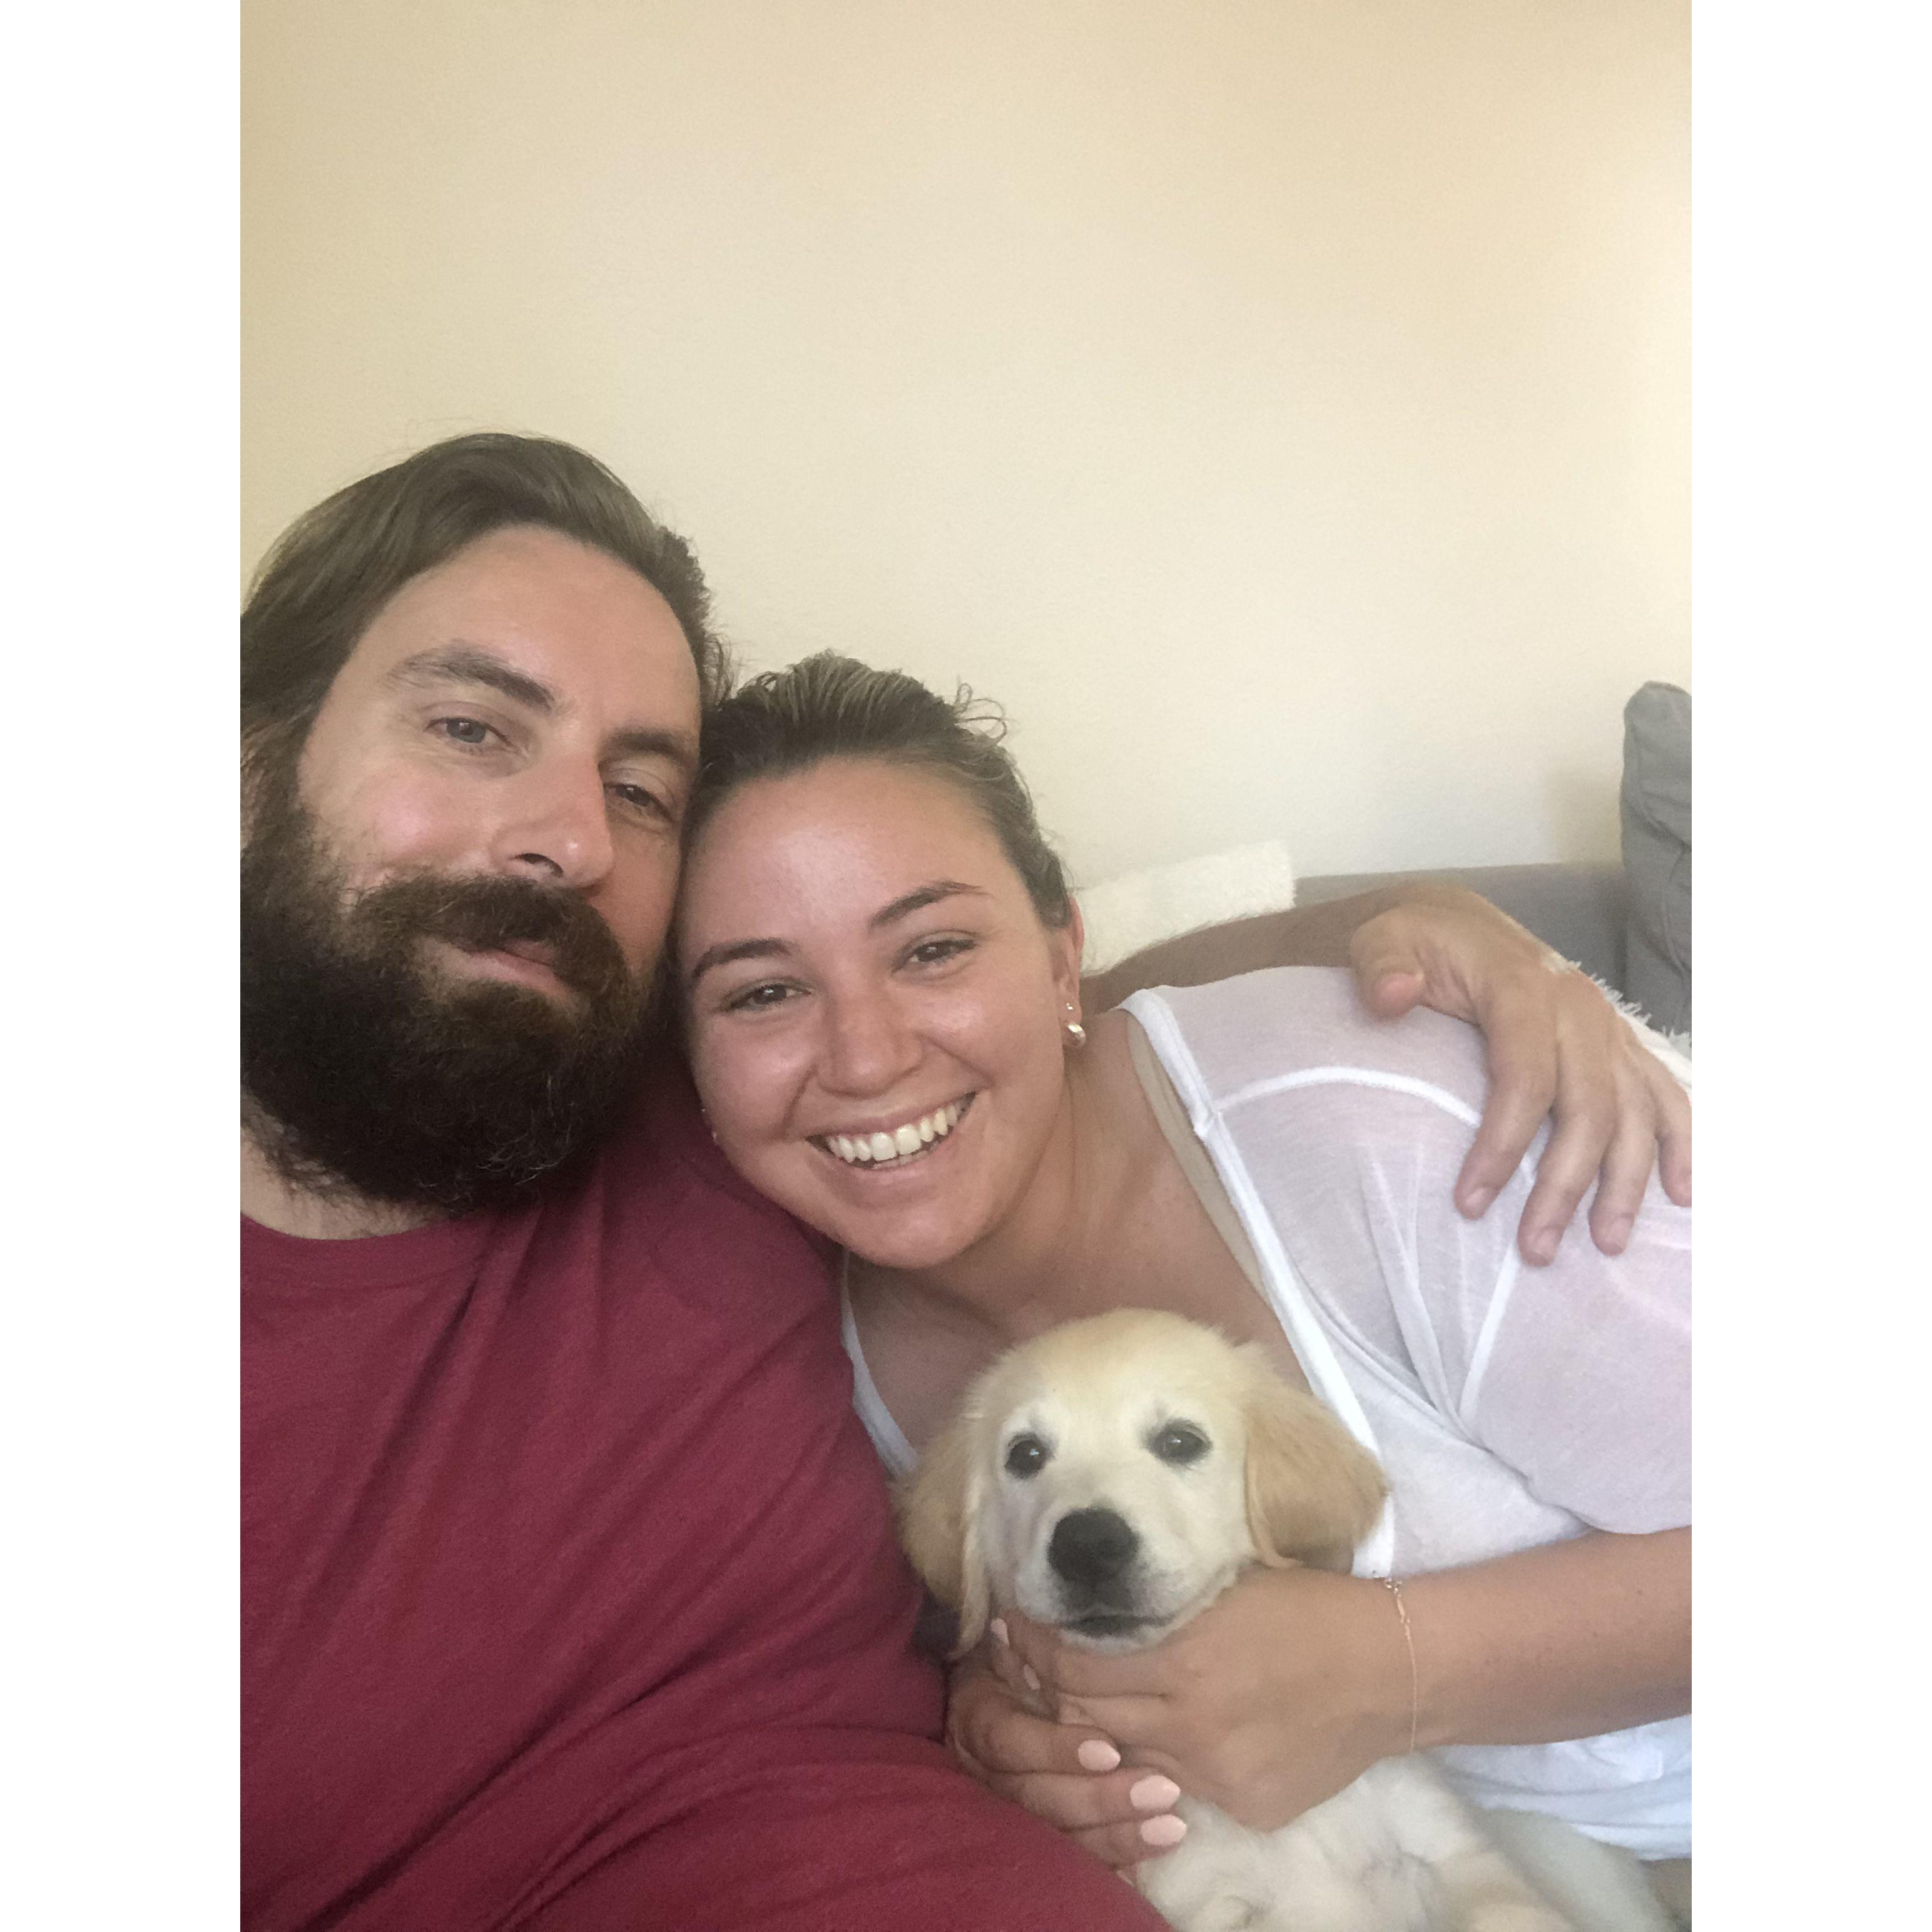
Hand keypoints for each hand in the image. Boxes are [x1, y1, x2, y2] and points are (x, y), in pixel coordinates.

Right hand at [944, 1631, 1190, 1868]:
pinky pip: (1069, 1856)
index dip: (1056, 1749)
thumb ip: (1036, 1646)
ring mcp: (1007, 1807)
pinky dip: (1110, 1860)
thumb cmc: (1013, 1651)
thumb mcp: (1012, 1638)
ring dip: (1116, 1835)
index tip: (1110, 1748)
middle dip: (1102, 1799)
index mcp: (977, 1718)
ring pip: (1056, 1834)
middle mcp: (985, 1771)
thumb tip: (1071, 1630)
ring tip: (1171, 1827)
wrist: (987, 1683)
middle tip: (1163, 1791)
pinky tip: (1150, 1858)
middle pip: (1037, 1798)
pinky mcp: (1031, 1833)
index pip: (1009, 1742)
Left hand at [1004, 1569, 1409, 1833]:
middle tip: (1031, 1659)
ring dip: (1101, 1727)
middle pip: (1087, 1718)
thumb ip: (1156, 1608)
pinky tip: (1162, 1726)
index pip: (1076, 1666)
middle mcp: (1193, 1727)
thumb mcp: (1221, 1585)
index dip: (1038, 1646)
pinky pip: (1180, 1782)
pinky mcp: (1246, 1807)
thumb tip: (1085, 1612)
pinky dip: (1160, 1755)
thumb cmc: (1305, 1606)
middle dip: (1052, 1688)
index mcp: (1185, 1663)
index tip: (1018, 1623)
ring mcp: (1219, 1776)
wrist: (1390, 1670)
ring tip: (1086, 1693)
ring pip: (1127, 1755)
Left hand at [1347, 886, 1691, 1264]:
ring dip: (1625, 1181)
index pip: (1524, 1077)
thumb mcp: (1383, 943)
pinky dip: (1679, 1142)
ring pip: (1635, 1111)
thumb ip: (1382, 969)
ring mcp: (1607, 1027)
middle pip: (1589, 1106)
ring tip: (1604, 1244)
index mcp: (1522, 987)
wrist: (1457, 924)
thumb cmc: (1418, 945)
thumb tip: (1392, 996)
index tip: (1470, 1203)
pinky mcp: (1620, 1044)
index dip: (1502, 1144)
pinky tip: (1680, 1193)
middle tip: (1534, 1248)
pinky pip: (1664, 1094)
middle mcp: (1578, 1007)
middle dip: (1565, 1184)